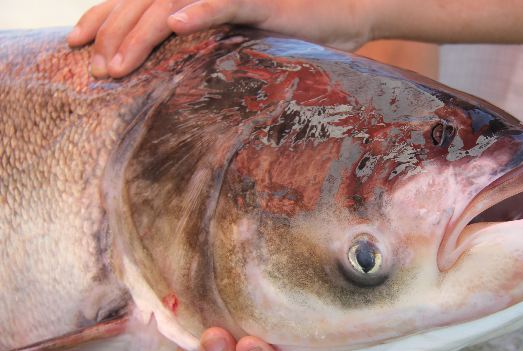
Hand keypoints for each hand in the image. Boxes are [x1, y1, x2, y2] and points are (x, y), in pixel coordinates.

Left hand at [67, 0, 371, 78]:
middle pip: (146, 2)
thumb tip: (167, 65)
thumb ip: (200, 44)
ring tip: (118, 63)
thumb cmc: (286, 33)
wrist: (341, 16)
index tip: (77, 44)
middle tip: (95, 70)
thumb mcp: (234, 41)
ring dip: (142, 32)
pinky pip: (227, 2)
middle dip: (114, 35)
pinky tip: (177, 24)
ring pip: (175, 3)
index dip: (103, 16)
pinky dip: (202, 11)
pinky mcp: (263, 1)